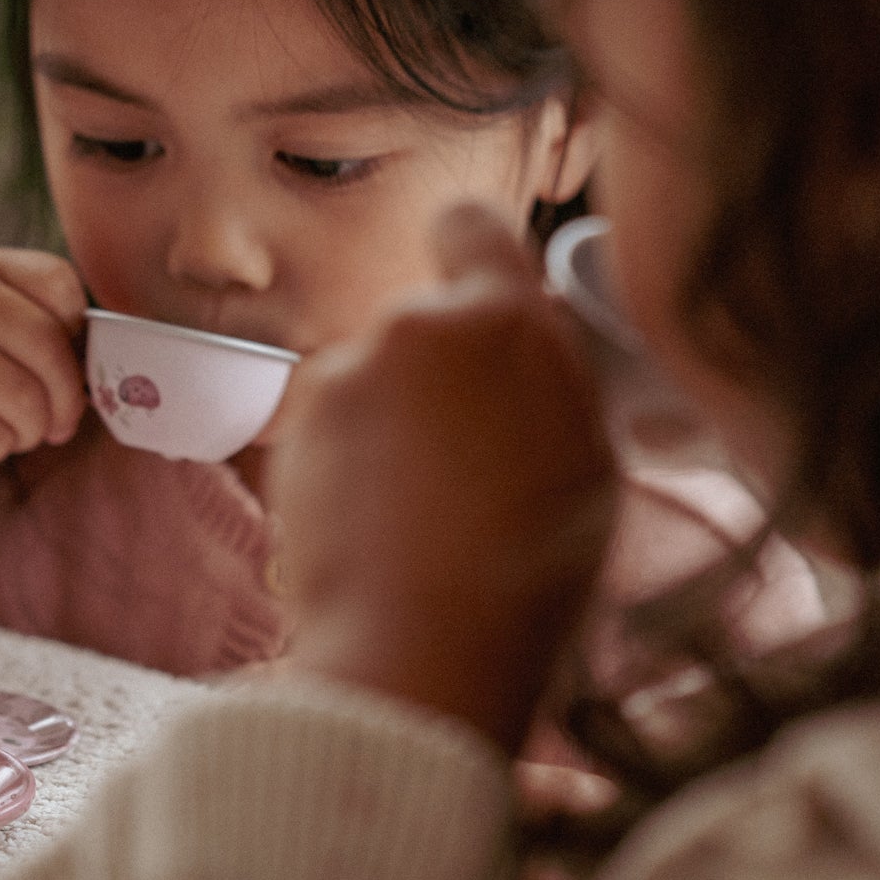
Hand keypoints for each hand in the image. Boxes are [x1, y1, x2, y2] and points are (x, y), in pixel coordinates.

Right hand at [0, 248, 88, 478]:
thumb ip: (35, 324)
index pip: (61, 288)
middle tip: (56, 426)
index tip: (61, 366)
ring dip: (27, 432)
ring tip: (6, 429)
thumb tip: (103, 376)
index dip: (77, 338)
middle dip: (65, 403)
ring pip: (25, 403)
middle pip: (49, 351)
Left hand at [273, 205, 619, 750]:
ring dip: (394, 422)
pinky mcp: (293, 432)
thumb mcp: (586, 460)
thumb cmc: (527, 572)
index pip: (473, 226)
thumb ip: (552, 376)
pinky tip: (382, 528)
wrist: (422, 653)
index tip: (481, 294)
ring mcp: (344, 376)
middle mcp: (414, 328)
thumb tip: (531, 339)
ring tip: (428, 513)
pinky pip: (333, 428)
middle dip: (442, 374)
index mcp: (505, 321)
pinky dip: (352, 463)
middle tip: (475, 459)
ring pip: (376, 380)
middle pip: (427, 325)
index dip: (474, 252)